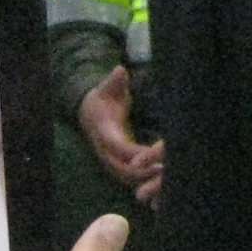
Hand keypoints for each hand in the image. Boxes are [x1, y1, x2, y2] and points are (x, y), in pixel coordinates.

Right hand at [73, 68, 164, 209]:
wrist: (88, 111)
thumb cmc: (102, 97)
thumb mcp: (107, 87)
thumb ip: (114, 81)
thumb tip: (120, 71)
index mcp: (103, 130)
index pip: (115, 145)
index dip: (130, 152)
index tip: (146, 154)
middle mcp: (104, 148)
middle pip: (119, 167)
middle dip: (139, 172)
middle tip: (162, 170)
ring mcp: (108, 156)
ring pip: (122, 175)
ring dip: (141, 179)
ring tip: (163, 177)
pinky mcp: (115, 161)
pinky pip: (126, 175)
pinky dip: (139, 180)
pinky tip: (157, 180)